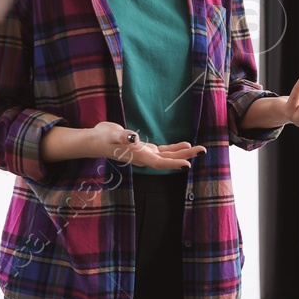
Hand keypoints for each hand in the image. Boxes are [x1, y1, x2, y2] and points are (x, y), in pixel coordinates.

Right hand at [89, 121, 205, 169]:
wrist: (96, 140)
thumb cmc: (103, 137)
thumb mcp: (112, 134)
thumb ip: (123, 136)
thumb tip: (134, 137)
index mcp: (138, 156)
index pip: (159, 163)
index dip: (173, 164)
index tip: (188, 164)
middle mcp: (145, 157)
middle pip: (168, 160)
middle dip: (186, 156)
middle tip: (203, 150)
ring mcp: (146, 154)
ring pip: (168, 156)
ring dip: (184, 153)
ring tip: (199, 149)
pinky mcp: (145, 148)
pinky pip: (163, 151)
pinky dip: (174, 148)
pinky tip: (185, 145)